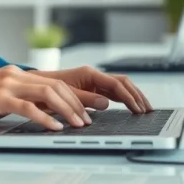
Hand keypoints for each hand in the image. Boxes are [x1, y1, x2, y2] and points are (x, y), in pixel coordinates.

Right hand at [0, 65, 93, 130]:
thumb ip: (18, 98)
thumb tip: (42, 111)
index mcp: (15, 74)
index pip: (53, 82)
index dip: (73, 96)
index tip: (87, 110)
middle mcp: (13, 75)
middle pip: (56, 86)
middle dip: (77, 103)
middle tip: (88, 119)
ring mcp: (6, 84)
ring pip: (47, 94)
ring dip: (67, 110)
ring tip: (78, 124)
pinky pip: (28, 107)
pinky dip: (45, 118)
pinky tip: (54, 127)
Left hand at [28, 66, 152, 114]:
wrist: (35, 86)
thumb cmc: (47, 89)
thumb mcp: (66, 94)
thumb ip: (85, 99)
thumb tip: (105, 103)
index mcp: (89, 74)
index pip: (116, 84)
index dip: (129, 97)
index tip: (138, 108)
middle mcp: (93, 76)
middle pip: (123, 83)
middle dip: (137, 95)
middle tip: (148, 110)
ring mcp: (94, 82)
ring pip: (120, 88)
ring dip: (133, 97)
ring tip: (144, 109)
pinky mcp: (92, 89)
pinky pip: (112, 93)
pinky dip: (124, 100)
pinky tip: (131, 108)